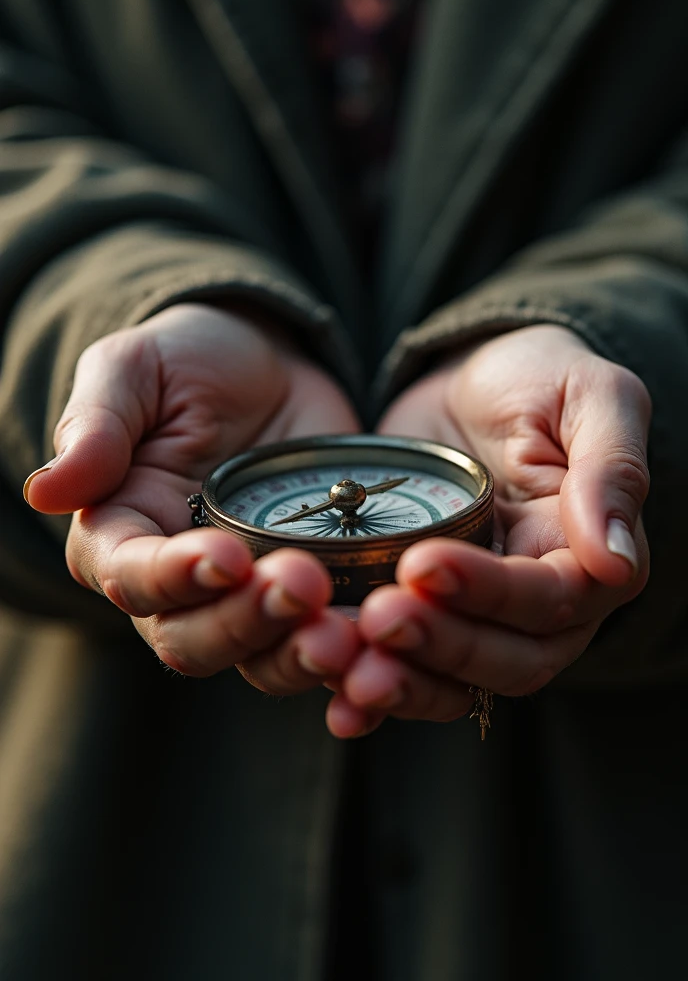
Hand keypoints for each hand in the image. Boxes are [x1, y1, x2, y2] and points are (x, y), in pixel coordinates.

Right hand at [24, 304, 360, 691]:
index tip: (225, 555)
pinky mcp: (315, 595)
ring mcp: (249, 597)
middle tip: (303, 584)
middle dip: (245, 622)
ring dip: (300, 655)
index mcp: (123, 534)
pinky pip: (324, 646)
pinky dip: (351, 663)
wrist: (271, 367)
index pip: (130, 579)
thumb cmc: (190, 363)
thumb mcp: (138, 369)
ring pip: (260, 659)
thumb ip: (97, 425)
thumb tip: (45, 490)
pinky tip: (382, 655)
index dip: (173, 578)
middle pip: (194, 639)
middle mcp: (179, 584)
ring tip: (347, 633)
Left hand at [327, 325, 650, 737]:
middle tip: (377, 618)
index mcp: (587, 557)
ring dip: (404, 682)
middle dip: (440, 645)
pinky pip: (406, 667)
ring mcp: (478, 615)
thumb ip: (612, 470)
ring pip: (455, 679)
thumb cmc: (540, 379)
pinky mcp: (424, 612)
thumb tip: (614, 560)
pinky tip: (335, 700)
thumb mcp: (590, 396)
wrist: (471, 381)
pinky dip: (373, 691)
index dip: (489, 592)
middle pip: (505, 659)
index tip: (423, 564)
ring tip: (346, 667)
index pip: (550, 599)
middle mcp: (540, 605)